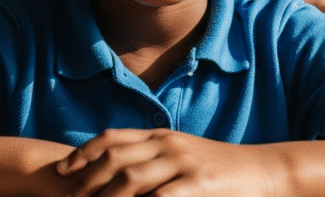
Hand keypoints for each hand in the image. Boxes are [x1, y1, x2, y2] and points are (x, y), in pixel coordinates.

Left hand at [56, 129, 290, 196]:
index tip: (62, 169)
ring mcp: (183, 163)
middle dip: (87, 179)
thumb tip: (115, 168)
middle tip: (68, 196)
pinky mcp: (199, 184)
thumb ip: (150, 155)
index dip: (83, 152)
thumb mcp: (180, 152)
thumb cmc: (217, 166)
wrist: (263, 169)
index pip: (111, 138)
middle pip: (115, 159)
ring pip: (132, 179)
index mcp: (159, 135)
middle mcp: (167, 145)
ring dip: (106, 196)